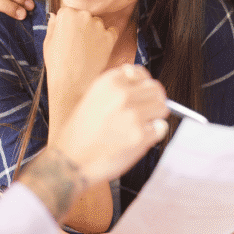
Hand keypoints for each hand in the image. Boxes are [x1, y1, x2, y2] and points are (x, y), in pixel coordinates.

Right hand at [43, 6, 118, 133]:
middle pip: (85, 16)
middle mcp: (83, 15)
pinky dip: (107, 40)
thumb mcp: (48, 43)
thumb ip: (53, 26)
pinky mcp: (109, 37)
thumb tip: (55, 16)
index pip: (70, 13)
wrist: (71, 84)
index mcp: (66, 14)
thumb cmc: (57, 64)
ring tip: (87, 52)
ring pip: (98, 24)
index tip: (68, 37)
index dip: (69, 26)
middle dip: (82, 27)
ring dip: (94, 33)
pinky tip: (98, 51)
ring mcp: (98, 26)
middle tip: (78, 46)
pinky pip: (111, 33)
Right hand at [50, 64, 168, 185]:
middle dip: (154, 100)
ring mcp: (133, 115)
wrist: (71, 161)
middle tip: (147, 111)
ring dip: (155, 116)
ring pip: (162, 107)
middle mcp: (122, 95)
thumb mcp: (92, 98)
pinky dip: (154, 134)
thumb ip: (117, 89)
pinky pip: (161, 129)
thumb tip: (141, 85)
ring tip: (141, 125)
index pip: (140, 73)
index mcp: (109, 82)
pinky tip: (137, 138)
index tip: (143, 92)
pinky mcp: (140, 136)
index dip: (143, 84)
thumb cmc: (79, 135)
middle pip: (156, 89)